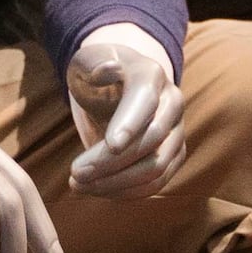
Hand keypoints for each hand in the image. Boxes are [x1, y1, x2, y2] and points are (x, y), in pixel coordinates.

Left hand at [64, 23, 188, 199]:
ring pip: (157, 168)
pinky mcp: (172, 157)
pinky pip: (156, 182)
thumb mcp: (87, 61)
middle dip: (112, 162)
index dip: (130, 124)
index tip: (111, 145)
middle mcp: (172, 103)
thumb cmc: (96, 72)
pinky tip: (97, 191)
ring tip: (79, 186)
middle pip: (152, 141)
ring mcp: (176, 132)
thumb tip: (106, 70)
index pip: (146, 101)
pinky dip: (127, 192)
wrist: (117, 86)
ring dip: (117, 183)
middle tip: (75, 174)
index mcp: (151, 75)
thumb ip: (93, 63)